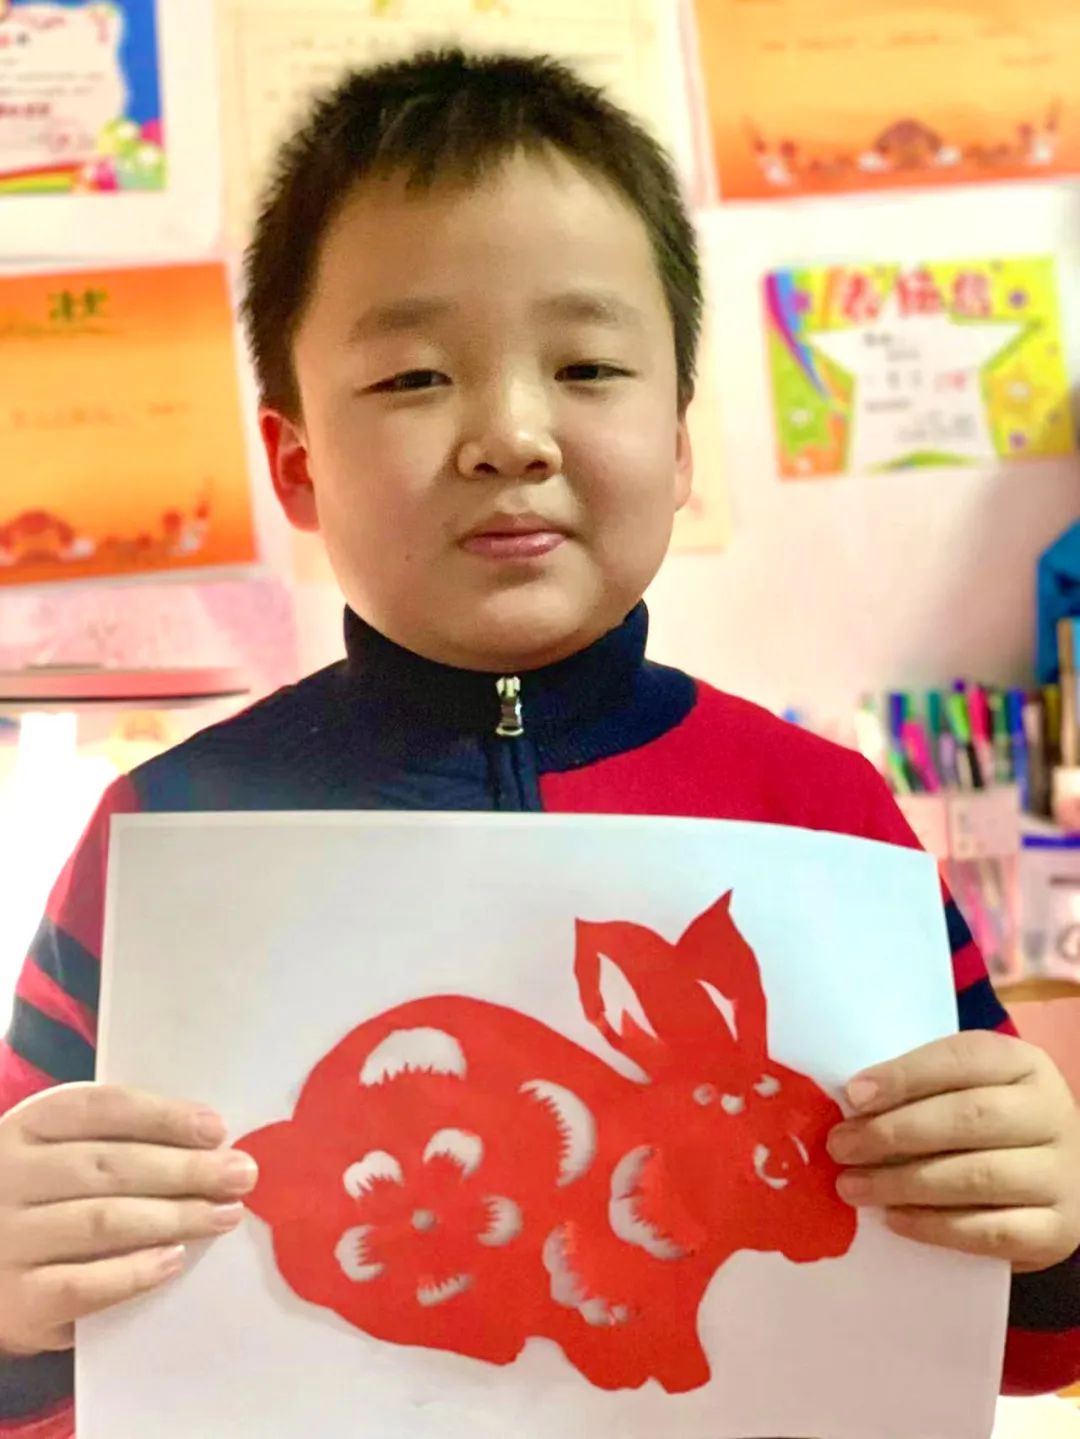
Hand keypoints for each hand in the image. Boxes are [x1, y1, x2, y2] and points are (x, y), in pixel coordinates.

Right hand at [0, 1084, 257, 1354]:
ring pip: (102, 1222)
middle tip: (241, 1175)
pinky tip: (174, 1261)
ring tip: (224, 1215)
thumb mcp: (60, 1152)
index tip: (216, 1128)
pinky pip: (82, 1286)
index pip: (100, 1109)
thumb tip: (208, 1143)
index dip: (163, 1116)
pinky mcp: (15, 1302)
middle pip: (109, 1166)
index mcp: (27, 1126)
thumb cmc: (41, 1199)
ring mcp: (8, 1241)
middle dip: (185, 1170)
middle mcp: (10, 1178)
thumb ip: (117, 1141)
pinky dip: (133, 1273)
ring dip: (174, 1217)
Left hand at [828, 1030, 1079, 1271]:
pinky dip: (937, 1227)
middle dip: (894, 1132)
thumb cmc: (990, 1124)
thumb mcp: (965, 1089)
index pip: (963, 1060)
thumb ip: (921, 1090)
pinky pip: (993, 1232)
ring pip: (979, 1176)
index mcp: (1023, 1065)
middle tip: (841, 1146)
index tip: (854, 1096)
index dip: (905, 1076)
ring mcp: (1060, 1176)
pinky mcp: (1057, 1231)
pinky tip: (895, 1219)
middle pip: (970, 1118)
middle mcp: (1050, 1114)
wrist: (1057, 1180)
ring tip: (852, 1186)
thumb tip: (853, 1105)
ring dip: (904, 1182)